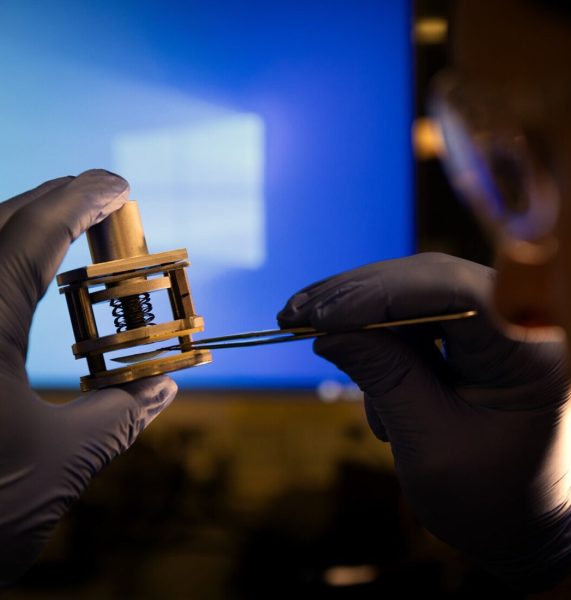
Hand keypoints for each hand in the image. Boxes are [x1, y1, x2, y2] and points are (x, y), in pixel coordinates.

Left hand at [0, 171, 176, 586]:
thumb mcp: (58, 463)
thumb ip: (118, 415)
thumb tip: (164, 389)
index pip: (32, 234)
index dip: (81, 199)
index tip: (118, 185)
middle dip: (48, 204)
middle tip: (98, 205)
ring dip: (14, 234)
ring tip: (60, 236)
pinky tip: (10, 294)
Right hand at [278, 253, 570, 590]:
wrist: (525, 522)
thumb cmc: (488, 498)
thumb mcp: (429, 445)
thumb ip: (384, 378)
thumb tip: (328, 331)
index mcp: (530, 354)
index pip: (456, 293)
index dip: (382, 293)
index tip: (321, 315)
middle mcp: (524, 324)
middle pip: (433, 280)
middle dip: (360, 295)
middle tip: (295, 314)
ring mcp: (503, 324)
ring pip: (420, 291)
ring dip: (365, 314)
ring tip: (312, 334)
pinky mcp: (480, 334)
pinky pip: (422, 315)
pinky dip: (383, 334)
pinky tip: (358, 361)